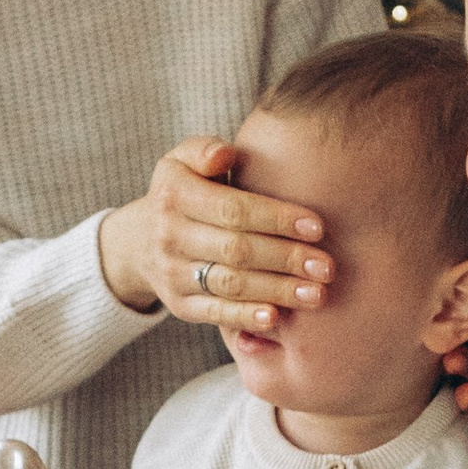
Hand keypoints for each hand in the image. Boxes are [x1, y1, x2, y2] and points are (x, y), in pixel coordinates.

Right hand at [97, 135, 334, 330]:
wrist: (140, 241)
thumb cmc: (185, 192)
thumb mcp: (183, 160)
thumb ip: (205, 149)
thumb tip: (226, 155)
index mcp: (175, 194)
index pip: (233, 209)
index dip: (277, 219)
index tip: (317, 228)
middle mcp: (169, 235)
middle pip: (237, 250)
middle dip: (286, 258)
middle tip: (327, 267)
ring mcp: (173, 273)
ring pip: (231, 284)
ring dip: (277, 291)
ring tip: (317, 294)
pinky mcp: (179, 305)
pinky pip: (215, 313)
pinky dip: (246, 317)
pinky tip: (277, 319)